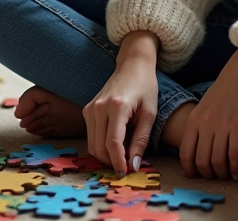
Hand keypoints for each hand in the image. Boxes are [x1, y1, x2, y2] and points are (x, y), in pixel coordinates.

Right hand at [85, 31, 158, 174]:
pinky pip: (91, 136)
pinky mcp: (87, 110)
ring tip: (124, 154)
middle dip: (112, 161)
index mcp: (117, 106)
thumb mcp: (150, 113)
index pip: (112, 143)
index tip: (126, 172)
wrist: (132, 65)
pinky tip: (116, 143)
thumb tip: (134, 165)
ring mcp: (90, 108)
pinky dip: (101, 145)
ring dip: (106, 155)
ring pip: (92, 145)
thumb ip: (141, 140)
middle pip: (99, 147)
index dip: (118, 161)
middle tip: (128, 165)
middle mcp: (99, 107)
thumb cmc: (145, 87)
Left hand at [181, 47, 237, 180]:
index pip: (185, 153)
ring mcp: (221, 125)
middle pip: (201, 160)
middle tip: (213, 177)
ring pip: (217, 160)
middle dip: (206, 174)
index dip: (189, 169)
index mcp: (194, 120)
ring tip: (226, 175)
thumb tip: (197, 146)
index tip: (194, 175)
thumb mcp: (203, 107)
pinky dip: (235, 167)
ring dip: (221, 173)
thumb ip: (198, 125)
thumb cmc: (223, 90)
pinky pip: (234, 154)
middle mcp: (205, 125)